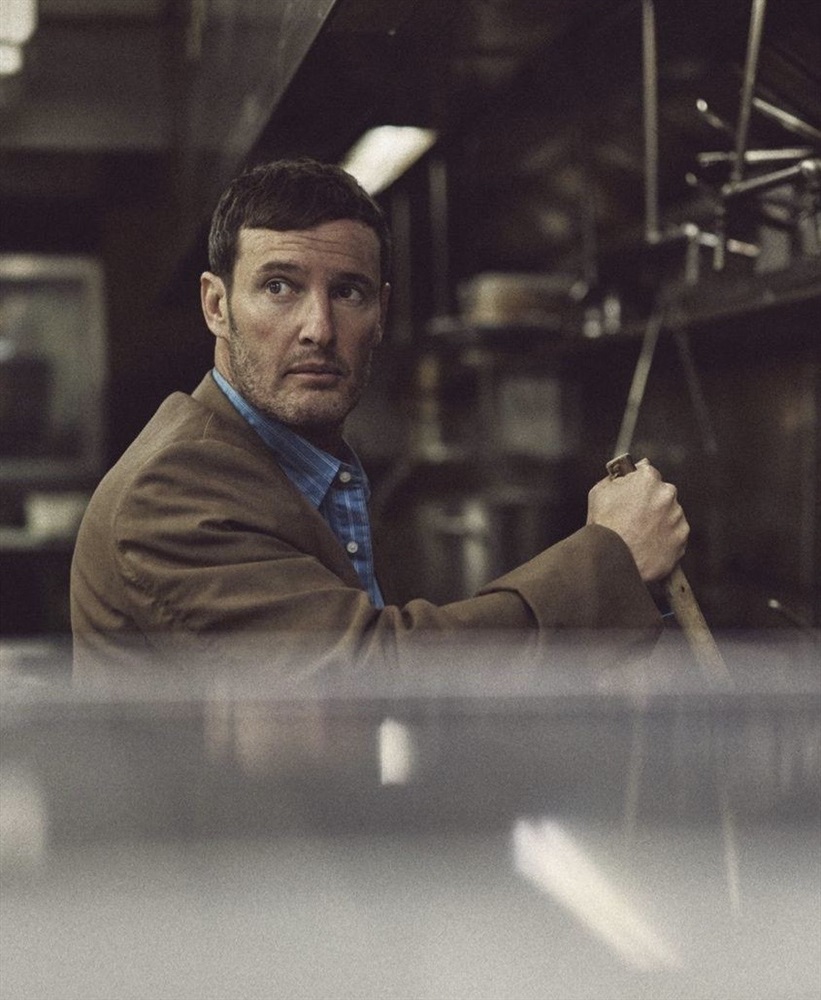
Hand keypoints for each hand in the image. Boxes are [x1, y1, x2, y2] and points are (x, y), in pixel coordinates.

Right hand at [586, 459, 688, 581]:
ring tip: (640, 534)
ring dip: (660, 521)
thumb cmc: (604, 527)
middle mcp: (667, 495)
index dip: (638, 485)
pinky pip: (675, 535)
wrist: (612, 561)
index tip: (634, 494)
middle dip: (651, 502)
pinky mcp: (681, 539)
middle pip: (662, 493)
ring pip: (671, 514)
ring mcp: (677, 518)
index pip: (648, 473)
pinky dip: (665, 539)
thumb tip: (625, 474)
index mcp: (647, 480)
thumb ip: (615, 478)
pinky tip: (648, 544)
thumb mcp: (599, 493)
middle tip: (634, 517)